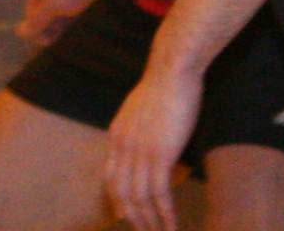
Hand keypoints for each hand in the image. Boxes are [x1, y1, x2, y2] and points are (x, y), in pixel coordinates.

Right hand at [21, 0, 101, 45]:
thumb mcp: (53, 6)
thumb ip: (37, 20)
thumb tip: (19, 33)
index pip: (32, 17)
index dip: (36, 31)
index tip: (48, 41)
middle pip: (45, 16)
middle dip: (50, 28)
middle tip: (61, 33)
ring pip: (59, 14)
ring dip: (63, 24)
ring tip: (72, 25)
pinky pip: (71, 9)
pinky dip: (73, 17)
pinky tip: (81, 19)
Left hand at [102, 63, 199, 230]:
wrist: (172, 68)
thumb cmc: (163, 85)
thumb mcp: (140, 110)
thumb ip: (138, 131)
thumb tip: (146, 146)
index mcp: (116, 136)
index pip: (110, 179)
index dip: (118, 202)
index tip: (126, 217)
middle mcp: (123, 147)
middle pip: (122, 195)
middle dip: (135, 219)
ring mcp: (140, 152)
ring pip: (141, 199)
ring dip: (152, 222)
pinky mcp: (161, 154)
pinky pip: (160, 193)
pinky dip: (166, 214)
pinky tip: (173, 225)